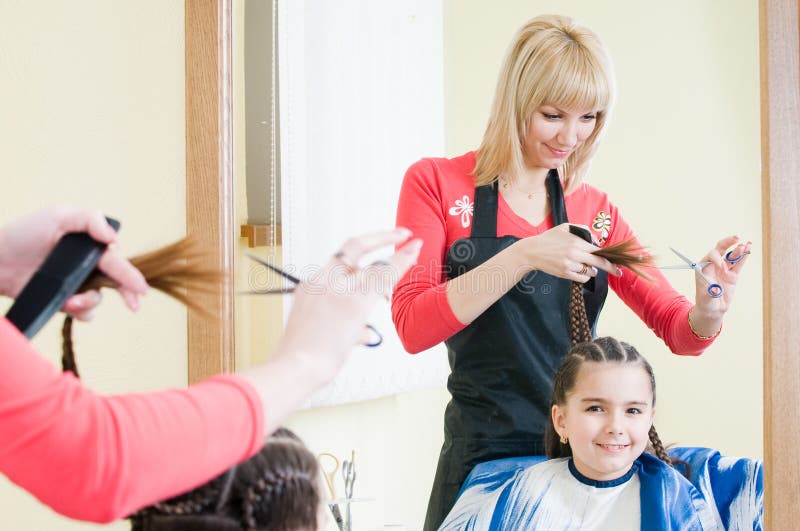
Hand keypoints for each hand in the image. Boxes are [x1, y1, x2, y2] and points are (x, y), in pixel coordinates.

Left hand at [0, 207, 147, 319]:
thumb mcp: (59, 216)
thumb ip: (91, 220)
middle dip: (127, 293)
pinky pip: (82, 312)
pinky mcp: (64, 301)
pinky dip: (79, 312)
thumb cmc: (24, 233)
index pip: (116, 261)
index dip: (130, 275)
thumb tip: (114, 239)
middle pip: (116, 282)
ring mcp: (77, 284)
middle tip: (134, 306)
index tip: (140, 289)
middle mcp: (88, 266)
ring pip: (98, 299)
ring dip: (90, 302)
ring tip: (73, 302)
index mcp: (91, 246)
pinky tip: (67, 305)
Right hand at [272, 227, 421, 385]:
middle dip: (381, 237)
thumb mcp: (318, 333)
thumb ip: (346, 327)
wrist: (294, 367)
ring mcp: (339, 289)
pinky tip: (415, 250)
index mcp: (311, 286)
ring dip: (398, 256)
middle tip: (403, 233)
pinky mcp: (355, 303)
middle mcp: (323, 281)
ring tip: (415, 248)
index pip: (338, 259)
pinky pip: (384, 277)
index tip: (375, 241)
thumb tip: (367, 332)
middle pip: (355, 247)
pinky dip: (402, 261)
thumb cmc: (304, 358)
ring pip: (376, 265)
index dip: (360, 248)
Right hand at [517, 223, 621, 281]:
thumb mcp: (565, 227)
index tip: (617, 260)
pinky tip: (579, 271)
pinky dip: (584, 276)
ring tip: (585, 266)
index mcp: (576, 242)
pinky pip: (581, 278)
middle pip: (599, 262)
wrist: (532, 251)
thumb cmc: (549, 238)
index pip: (598, 250)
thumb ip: (583, 230)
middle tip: (619, 272)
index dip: (608, 256)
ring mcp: (570, 265)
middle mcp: (575, 254)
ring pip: (589, 271)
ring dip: (591, 270)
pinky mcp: (565, 273)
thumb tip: (596, 239)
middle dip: (611, 268)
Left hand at [692, 236, 751, 319]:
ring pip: (731, 256)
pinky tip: (749, 248)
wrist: (713, 309)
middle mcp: (713, 265)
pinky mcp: (733, 275)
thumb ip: (710, 293)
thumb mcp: (706, 298)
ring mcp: (724, 269)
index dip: (716, 258)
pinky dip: (744, 256)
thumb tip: (715, 289)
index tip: (722, 266)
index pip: (710, 256)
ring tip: (746, 244)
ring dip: (738, 249)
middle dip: (728, 242)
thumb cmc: (706, 302)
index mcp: (703, 267)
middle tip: (736, 238)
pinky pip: (739, 263)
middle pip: (720, 249)